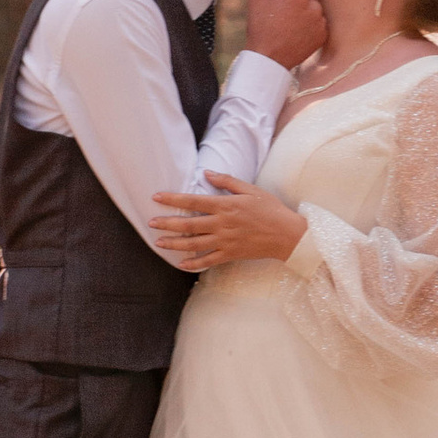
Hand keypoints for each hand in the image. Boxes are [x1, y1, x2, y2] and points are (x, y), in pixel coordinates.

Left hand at [153, 174, 307, 269]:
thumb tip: (207, 173)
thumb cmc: (271, 209)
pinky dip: (193, 264)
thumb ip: (227, 181)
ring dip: (174, 243)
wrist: (287, 234)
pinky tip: (180, 264)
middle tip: (150, 223)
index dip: (173, 199)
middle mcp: (222, 224)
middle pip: (188, 224)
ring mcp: (225, 241)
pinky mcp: (230, 254)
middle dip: (167, 223)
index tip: (156, 197)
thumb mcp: (251, 190)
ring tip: (159, 242)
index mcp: (226, 205)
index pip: (193, 201)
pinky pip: (208, 261)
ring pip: (194, 244)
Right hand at [243, 0, 325, 69]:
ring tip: (289, 20)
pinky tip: (296, 29)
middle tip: (284, 7)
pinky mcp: (324, 35)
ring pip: (316, 5)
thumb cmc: (260, 27)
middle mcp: (314, 8)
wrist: (269, 59)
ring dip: (306, 8)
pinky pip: (319, 20)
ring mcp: (321, 22)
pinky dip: (310, 21)